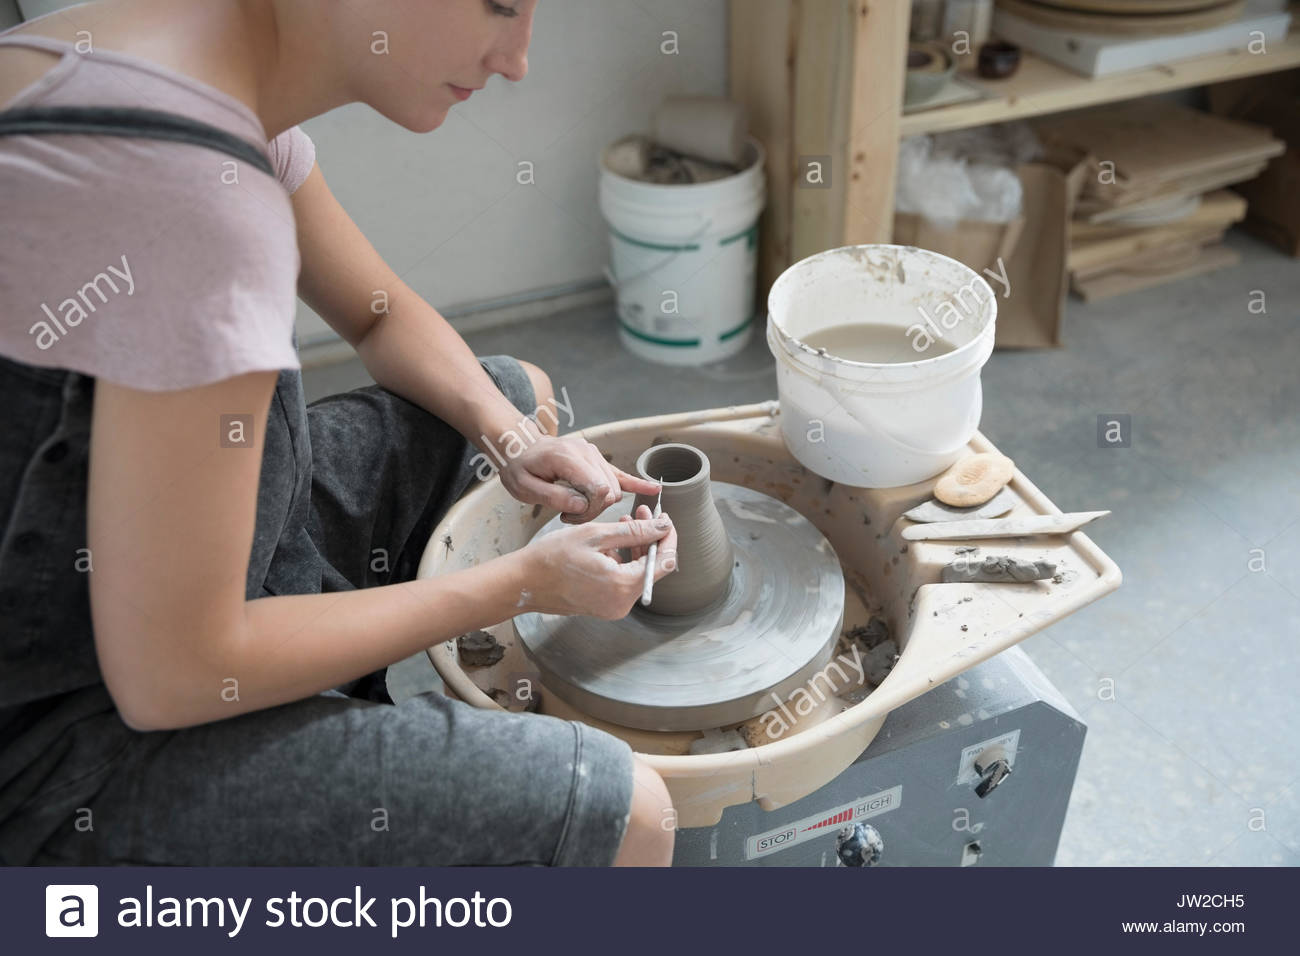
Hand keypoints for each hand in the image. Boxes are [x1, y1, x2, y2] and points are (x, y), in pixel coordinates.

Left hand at [498, 433, 659, 522]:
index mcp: (568, 457)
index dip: (590, 510)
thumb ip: (553, 497)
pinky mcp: (598, 461)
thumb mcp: (524, 487)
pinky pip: (621, 474)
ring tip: (573, 508)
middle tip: (568, 515)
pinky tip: (653, 490)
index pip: (599, 488)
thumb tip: (582, 506)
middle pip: (610, 491)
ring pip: (615, 489)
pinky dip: (637, 483)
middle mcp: (586, 453)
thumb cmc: (519, 467)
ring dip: (599, 505)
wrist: (518, 446)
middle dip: (594, 510)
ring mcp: (594, 455)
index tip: (568, 516)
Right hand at [517, 507, 677, 618]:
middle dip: (650, 538)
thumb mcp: (596, 535)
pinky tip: (611, 542)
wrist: (524, 582)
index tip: (664, 518)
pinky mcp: (605, 606)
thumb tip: (663, 526)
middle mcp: (622, 603)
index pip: (664, 561)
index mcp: (623, 586)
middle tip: (641, 511)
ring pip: (638, 573)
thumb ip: (635, 531)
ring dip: (636, 547)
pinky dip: (623, 560)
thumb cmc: (553, 556)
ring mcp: (613, 608)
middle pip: (652, 568)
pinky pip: (624, 581)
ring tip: (624, 521)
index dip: (668, 537)